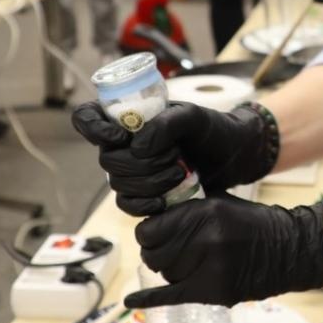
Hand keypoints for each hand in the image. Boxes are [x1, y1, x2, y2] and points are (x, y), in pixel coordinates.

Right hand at [71, 101, 279, 214]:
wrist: (235, 157)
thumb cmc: (214, 129)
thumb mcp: (195, 116)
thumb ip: (167, 123)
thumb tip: (138, 146)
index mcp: (129, 116)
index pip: (87, 117)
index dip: (93, 128)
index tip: (120, 138)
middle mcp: (125, 143)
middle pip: (107, 159)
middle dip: (140, 164)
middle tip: (174, 157)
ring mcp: (132, 170)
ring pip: (117, 184)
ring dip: (148, 183)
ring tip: (180, 174)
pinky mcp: (143, 194)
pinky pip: (127, 205)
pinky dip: (144, 205)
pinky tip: (164, 202)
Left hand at [125, 194, 322, 307]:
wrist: (289, 250)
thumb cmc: (255, 224)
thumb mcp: (220, 202)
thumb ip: (187, 207)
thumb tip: (155, 211)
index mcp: (205, 213)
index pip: (151, 229)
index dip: (149, 232)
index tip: (155, 232)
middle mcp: (205, 240)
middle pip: (154, 254)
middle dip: (156, 251)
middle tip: (168, 249)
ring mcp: (210, 268)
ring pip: (165, 274)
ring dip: (169, 270)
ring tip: (186, 262)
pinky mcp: (214, 291)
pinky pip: (172, 296)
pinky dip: (147, 299)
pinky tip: (129, 300)